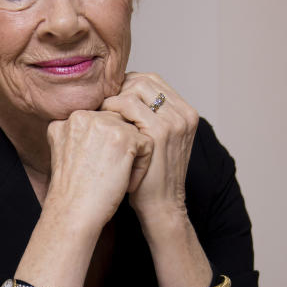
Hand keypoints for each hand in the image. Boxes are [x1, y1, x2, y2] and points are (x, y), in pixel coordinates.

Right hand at [44, 109, 153, 232]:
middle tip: (114, 174)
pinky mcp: (123, 137)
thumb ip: (80, 134)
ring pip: (133, 131)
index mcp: (68, 118)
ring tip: (121, 179)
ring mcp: (103, 124)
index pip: (101, 119)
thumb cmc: (73, 191)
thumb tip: (106, 129)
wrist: (73, 213)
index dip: (107, 143)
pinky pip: (146, 143)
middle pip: (118, 121)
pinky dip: (142, 165)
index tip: (101, 166)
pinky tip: (128, 183)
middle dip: (122, 146)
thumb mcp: (66, 153)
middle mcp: (83, 115)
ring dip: (133, 155)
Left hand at [101, 72, 199, 225]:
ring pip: (136, 87)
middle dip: (119, 88)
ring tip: (101, 112)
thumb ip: (149, 118)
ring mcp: (174, 121)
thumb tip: (120, 94)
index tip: (109, 99)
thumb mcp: (156, 142)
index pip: (151, 80)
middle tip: (101, 103)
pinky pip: (129, 104)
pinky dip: (112, 107)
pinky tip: (101, 120)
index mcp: (186, 112)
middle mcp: (184, 113)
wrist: (161, 206)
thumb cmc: (151, 176)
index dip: (126, 85)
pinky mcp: (160, 131)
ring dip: (113, 97)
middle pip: (144, 79)